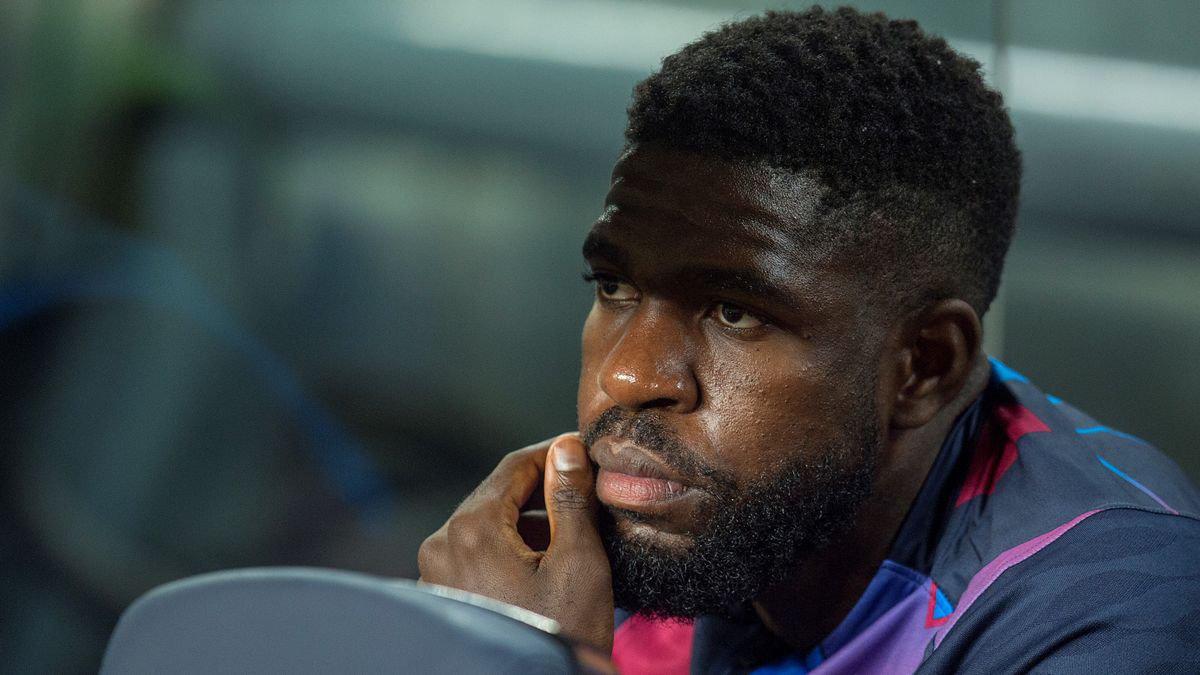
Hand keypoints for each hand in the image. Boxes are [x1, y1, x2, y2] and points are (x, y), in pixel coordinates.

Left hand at [417, 434, 614, 651]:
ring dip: (526, 523)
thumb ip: (569, 498)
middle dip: (541, 490)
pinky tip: (543, 566)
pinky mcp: (441, 598)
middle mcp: (441, 544)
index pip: (514, 466)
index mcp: (471, 528)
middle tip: (584, 492)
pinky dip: (508, 550)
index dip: (553, 452)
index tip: (582, 449)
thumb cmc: (559, 633)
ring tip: (571, 534)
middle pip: (497, 496)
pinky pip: (475, 556)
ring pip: (486, 526)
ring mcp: (435, 575)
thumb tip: (565, 448)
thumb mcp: (578, 561)